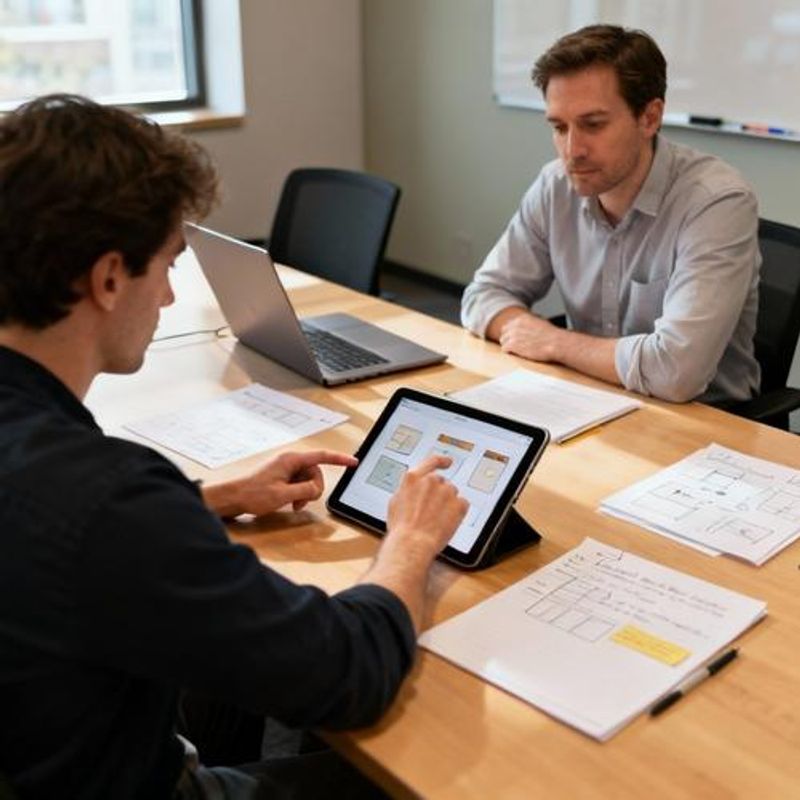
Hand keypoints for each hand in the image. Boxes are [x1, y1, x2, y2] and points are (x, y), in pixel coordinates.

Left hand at [203, 450, 357, 517]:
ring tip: (293, 505)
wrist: (232, 498)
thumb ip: (304, 490)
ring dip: (305, 494)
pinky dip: (299, 494)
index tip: (353, 461)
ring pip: (308, 480)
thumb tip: (316, 488)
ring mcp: (285, 469)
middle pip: (315, 472)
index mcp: (291, 460)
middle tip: (302, 503)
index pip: (321, 456)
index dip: (339, 459)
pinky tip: (290, 502)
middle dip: (314, 489)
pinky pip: (299, 483)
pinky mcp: (281, 477)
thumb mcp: (282, 495)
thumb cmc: (252, 494)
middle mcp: (289, 461)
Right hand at [385, 455, 468, 559]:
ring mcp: (446, 491)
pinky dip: (457, 512)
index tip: (447, 462)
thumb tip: (413, 488)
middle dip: (439, 494)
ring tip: (436, 520)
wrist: (412, 543)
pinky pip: (462, 504)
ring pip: (452, 494)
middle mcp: (431, 481)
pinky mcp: (459, 504)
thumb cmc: (401, 527)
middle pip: (442, 482)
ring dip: (447, 503)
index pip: (431, 461)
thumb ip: (408, 489)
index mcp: (413, 478)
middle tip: (433, 511)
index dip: (441, 460)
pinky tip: (446, 522)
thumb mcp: (396, 501)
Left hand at [498, 313, 561, 361]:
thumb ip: (530, 324)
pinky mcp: (512, 344)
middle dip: (508, 340)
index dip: (511, 334)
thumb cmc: (552, 336)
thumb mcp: (540, 323)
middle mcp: (515, 325)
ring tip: (518, 351)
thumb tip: (528, 328)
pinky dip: (510, 352)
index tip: (516, 339)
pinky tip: (517, 354)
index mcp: (522, 318)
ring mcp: (513, 334)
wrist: (556, 343)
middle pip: (504, 333)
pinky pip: (505, 349)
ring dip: (509, 347)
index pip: (508, 325)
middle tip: (516, 347)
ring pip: (503, 341)